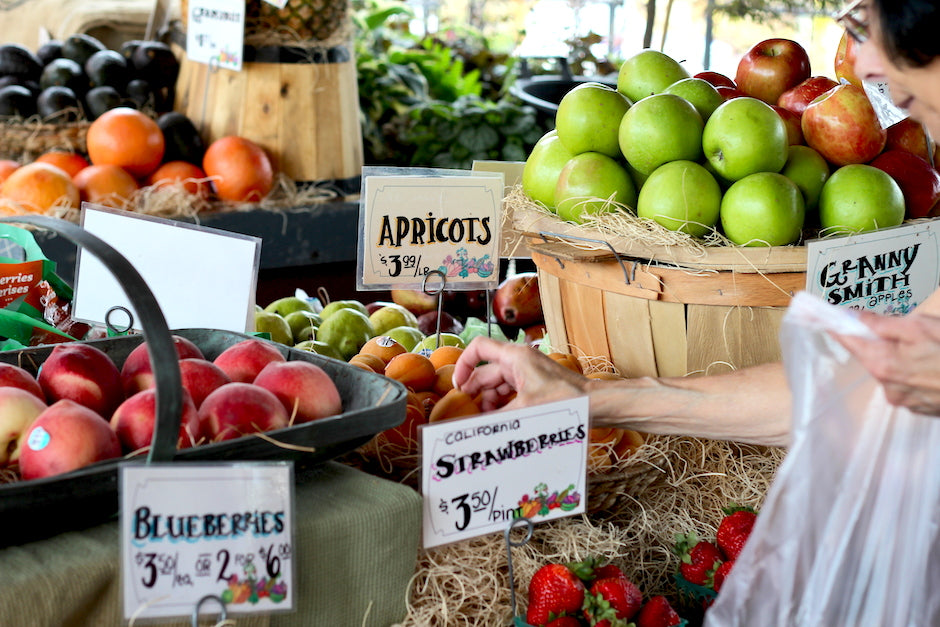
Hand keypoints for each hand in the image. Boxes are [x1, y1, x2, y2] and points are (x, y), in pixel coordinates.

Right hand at [452, 336, 586, 411]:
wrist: (594, 405)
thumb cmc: (564, 401)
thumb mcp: (524, 410)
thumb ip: (495, 417)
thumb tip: (472, 428)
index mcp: (515, 357)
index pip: (479, 348)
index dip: (464, 364)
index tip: (457, 386)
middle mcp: (520, 361)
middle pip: (486, 372)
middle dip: (476, 393)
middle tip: (467, 414)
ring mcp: (528, 373)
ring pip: (498, 385)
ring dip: (490, 403)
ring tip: (486, 423)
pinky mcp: (535, 385)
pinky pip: (511, 393)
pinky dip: (503, 406)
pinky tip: (501, 422)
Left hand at [834, 310, 939, 414]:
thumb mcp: (920, 328)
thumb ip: (884, 324)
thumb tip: (856, 317)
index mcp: (883, 364)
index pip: (849, 342)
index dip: (836, 328)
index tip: (819, 317)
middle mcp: (888, 386)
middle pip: (871, 357)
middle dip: (883, 343)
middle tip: (908, 334)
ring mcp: (903, 400)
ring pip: (891, 371)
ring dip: (901, 360)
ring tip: (929, 354)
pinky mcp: (918, 408)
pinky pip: (906, 385)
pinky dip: (914, 375)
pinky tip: (934, 369)